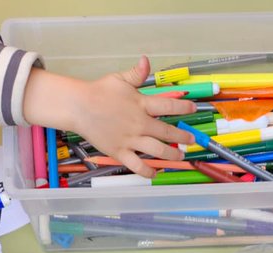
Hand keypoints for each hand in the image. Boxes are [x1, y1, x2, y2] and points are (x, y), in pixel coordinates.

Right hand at [22, 57, 195, 177]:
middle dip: (182, 136)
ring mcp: (130, 139)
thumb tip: (146, 60)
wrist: (79, 106)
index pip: (167, 105)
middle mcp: (139, 123)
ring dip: (171, 155)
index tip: (193, 109)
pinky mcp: (120, 152)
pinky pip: (137, 165)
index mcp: (140, 104)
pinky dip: (148, 171)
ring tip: (180, 157)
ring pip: (156, 150)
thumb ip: (136, 73)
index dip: (183, 107)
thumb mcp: (119, 79)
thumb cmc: (99, 92)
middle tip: (191, 140)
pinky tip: (156, 172)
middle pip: (166, 132)